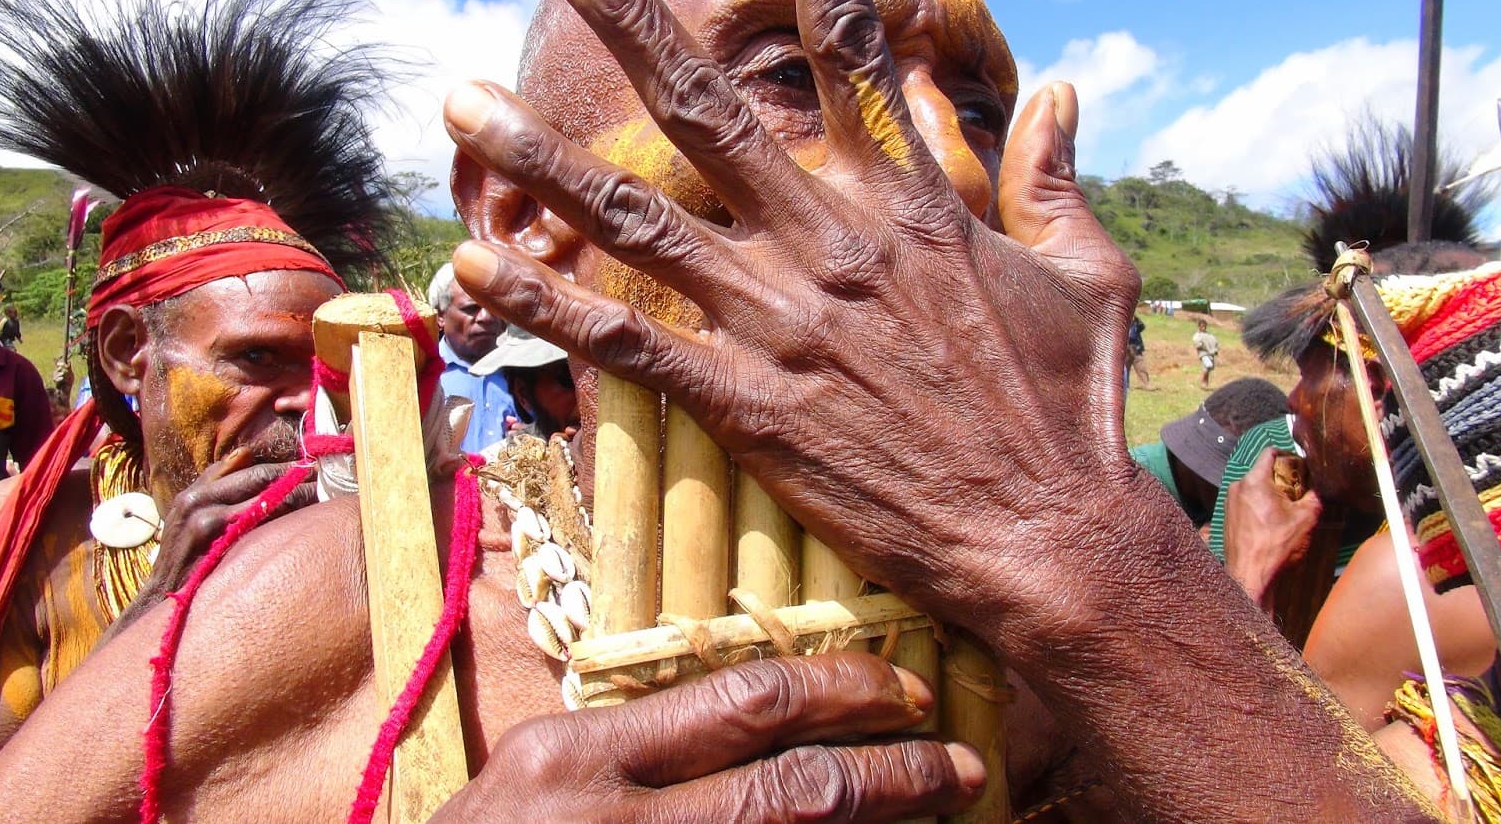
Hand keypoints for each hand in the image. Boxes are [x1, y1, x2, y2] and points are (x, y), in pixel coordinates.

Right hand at [147, 448, 316, 595]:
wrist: (161, 597)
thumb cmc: (184, 556)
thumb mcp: (190, 516)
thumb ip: (216, 483)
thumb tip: (246, 452)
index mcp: (194, 492)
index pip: (250, 470)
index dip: (284, 467)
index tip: (311, 465)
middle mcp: (198, 502)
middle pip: (261, 480)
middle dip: (296, 477)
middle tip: (325, 476)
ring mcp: (207, 524)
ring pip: (266, 501)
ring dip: (299, 496)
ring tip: (323, 495)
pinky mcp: (217, 546)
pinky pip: (263, 526)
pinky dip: (288, 520)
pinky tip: (307, 522)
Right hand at [432, 654, 983, 821]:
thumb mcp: (538, 781)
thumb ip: (635, 749)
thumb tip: (759, 720)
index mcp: (578, 756)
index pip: (744, 700)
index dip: (843, 691)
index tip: (904, 690)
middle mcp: (613, 822)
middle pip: (795, 790)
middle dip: (896, 777)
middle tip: (963, 767)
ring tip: (942, 815)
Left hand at [444, 0, 1144, 641]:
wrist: (1048, 541)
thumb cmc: (1072, 409)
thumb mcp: (1089, 277)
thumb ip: (1061, 178)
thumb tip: (1066, 89)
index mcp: (914, 203)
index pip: (852, 50)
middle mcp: (832, 245)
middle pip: (708, 108)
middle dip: (628, 16)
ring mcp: (780, 325)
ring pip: (638, 219)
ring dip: (541, 156)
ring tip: (460, 98)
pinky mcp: (747, 407)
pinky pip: (627, 343)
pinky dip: (547, 304)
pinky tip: (476, 264)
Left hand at [1223, 449, 1322, 606]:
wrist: (1250, 575)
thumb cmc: (1276, 546)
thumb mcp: (1306, 518)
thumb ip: (1314, 496)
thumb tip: (1320, 486)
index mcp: (1254, 480)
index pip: (1270, 452)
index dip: (1289, 456)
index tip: (1302, 468)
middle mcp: (1237, 486)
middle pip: (1263, 471)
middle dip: (1282, 479)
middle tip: (1299, 494)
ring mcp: (1229, 502)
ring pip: (1255, 488)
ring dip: (1271, 495)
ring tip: (1287, 512)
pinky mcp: (1227, 516)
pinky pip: (1247, 502)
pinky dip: (1260, 506)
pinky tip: (1272, 523)